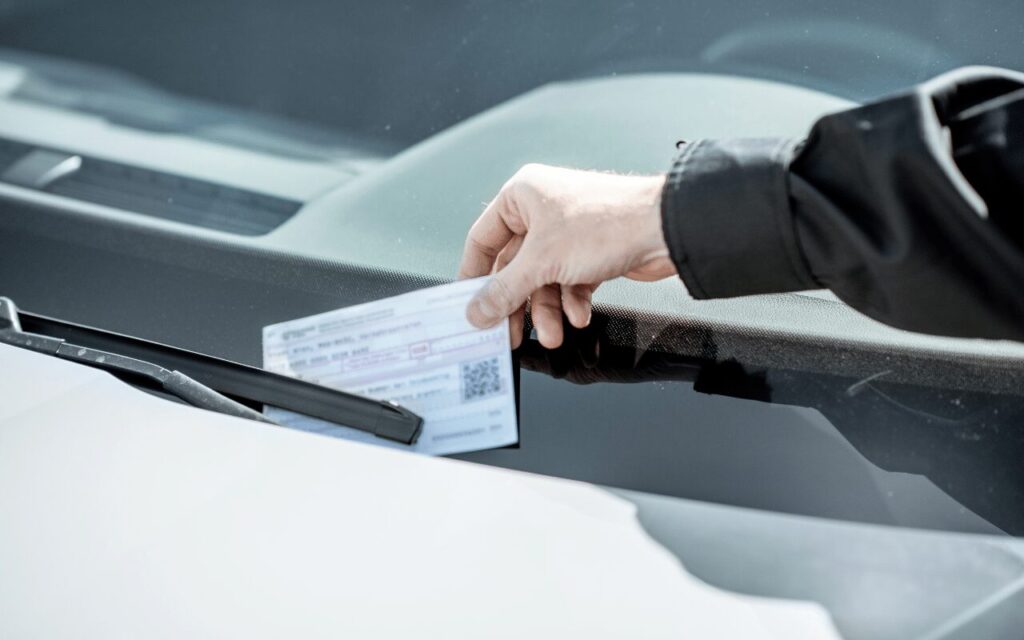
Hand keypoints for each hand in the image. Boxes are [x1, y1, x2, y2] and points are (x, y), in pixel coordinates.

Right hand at [458, 163, 675, 348]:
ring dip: (547, 311)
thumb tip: (476, 310)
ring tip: (553, 335)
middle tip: (509, 335)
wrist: (665, 229)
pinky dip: (571, 303)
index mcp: (522, 196)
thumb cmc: (606, 223)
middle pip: (514, 268)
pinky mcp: (590, 252)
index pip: (483, 239)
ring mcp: (568, 232)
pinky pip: (568, 283)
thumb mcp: (542, 262)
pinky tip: (577, 316)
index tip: (469, 305)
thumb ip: (504, 290)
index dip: (474, 275)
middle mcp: (542, 211)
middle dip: (517, 304)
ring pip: (543, 280)